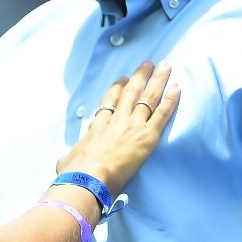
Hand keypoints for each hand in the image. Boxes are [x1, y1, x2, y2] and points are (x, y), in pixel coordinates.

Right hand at [56, 60, 179, 194]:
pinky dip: (170, 99)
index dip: (118, 87)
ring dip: (158, 80)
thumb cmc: (75, 172)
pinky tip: (177, 87)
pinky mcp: (147, 136)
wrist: (88, 178)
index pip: (110, 100)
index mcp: (99, 124)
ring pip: (148, 97)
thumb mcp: (68, 159)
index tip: (124, 78)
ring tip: (165, 66)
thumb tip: (64, 161)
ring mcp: (133, 125)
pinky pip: (161, 114)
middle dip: (140, 76)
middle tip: (148, 64)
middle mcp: (117, 120)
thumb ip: (69, 156)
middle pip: (131, 92)